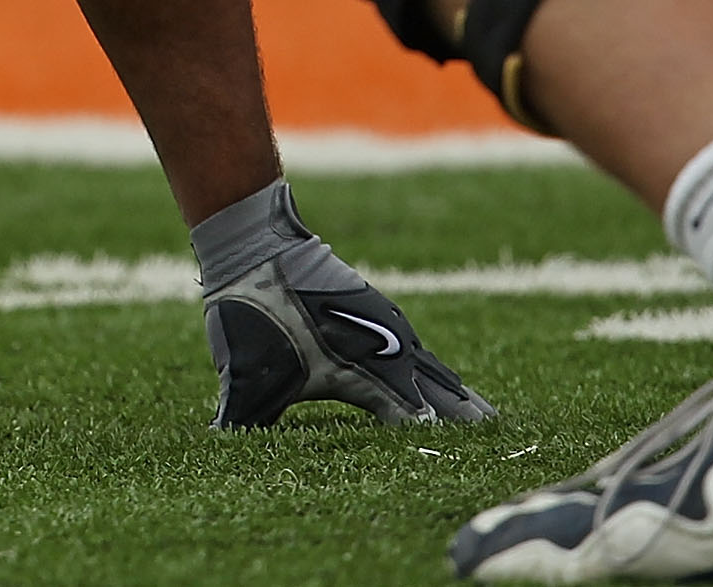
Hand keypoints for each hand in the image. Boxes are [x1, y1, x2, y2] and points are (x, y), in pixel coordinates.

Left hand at [208, 228, 492, 428]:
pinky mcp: (378, 312)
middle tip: (497, 448)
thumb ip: (242, 417)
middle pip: (437, 396)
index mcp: (365, 373)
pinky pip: (418, 350)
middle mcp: (387, 351)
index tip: (457, 469)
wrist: (257, 243)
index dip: (430, 446)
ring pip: (432, 369)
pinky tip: (442, 380)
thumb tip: (215, 448)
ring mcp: (387, 327)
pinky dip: (436, 370)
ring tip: (487, 421)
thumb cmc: (252, 310)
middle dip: (461, 424)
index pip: (411, 422)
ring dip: (454, 396)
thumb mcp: (244, 373)